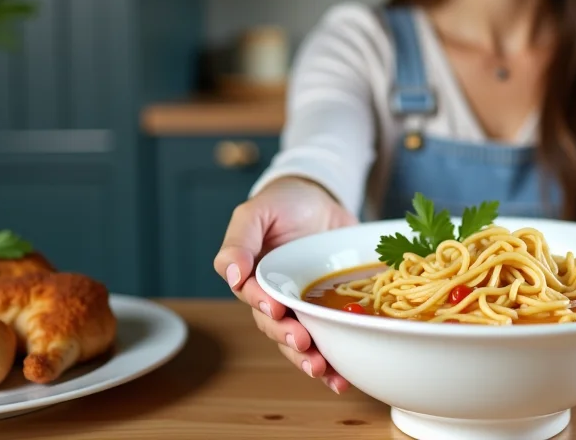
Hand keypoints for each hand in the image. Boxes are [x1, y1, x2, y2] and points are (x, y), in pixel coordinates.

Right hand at [214, 177, 357, 392]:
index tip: (277, 310)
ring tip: (324, 371)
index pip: (254, 299)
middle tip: (305, 345)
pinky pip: (330, 338)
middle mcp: (275, 298)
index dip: (265, 308)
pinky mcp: (330, 309)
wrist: (321, 198)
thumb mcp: (257, 211)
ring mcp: (304, 306)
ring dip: (309, 360)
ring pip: (301, 342)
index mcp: (253, 278)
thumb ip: (239, 239)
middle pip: (277, 327)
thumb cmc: (282, 203)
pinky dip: (336, 360)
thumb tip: (231, 274)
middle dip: (289, 340)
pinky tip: (343, 377)